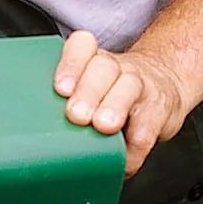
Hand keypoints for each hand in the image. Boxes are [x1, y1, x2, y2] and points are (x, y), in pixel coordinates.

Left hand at [54, 32, 190, 175]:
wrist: (165, 88)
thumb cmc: (114, 92)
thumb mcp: (90, 86)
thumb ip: (66, 99)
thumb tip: (36, 130)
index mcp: (94, 61)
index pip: (82, 46)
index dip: (71, 64)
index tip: (61, 88)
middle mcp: (118, 69)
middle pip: (103, 69)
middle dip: (88, 92)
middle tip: (77, 114)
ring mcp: (141, 86)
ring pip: (129, 88)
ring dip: (114, 107)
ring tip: (103, 126)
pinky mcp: (160, 111)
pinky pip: (149, 126)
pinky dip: (135, 145)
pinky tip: (123, 157)